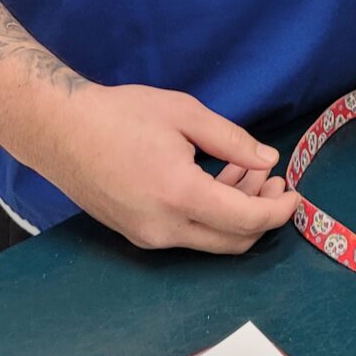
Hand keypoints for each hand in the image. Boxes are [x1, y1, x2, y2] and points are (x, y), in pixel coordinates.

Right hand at [29, 82, 301, 253]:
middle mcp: (164, 228)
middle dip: (261, 215)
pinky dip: (210, 214)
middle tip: (274, 179)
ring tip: (246, 170)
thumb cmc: (120, 114)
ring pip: (210, 239)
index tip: (295, 193)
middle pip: (232, 241)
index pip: (245, 220)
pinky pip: (187, 234)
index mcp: (179, 194)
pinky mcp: (136, 234)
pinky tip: (215, 179)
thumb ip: (230, 139)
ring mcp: (148, 237)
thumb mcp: (183, 114)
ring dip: (236, 212)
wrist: (60, 130)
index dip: (277, 211)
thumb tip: (267, 161)